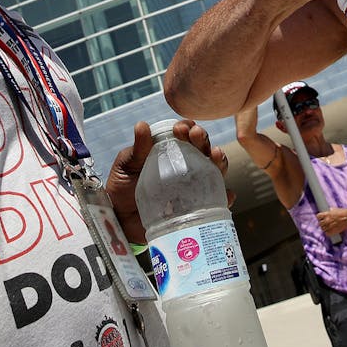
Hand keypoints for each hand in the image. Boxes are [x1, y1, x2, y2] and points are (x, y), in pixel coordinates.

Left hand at [106, 119, 231, 242]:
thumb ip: (137, 150)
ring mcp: (193, 186)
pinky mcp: (197, 207)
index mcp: (169, 151)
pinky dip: (225, 196)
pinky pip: (217, 201)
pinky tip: (226, 194)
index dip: (187, 127)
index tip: (181, 128)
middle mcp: (186, 166)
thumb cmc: (122, 189)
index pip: (184, 134)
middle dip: (202, 138)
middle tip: (195, 134)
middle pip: (202, 148)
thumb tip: (142, 125)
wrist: (120, 222)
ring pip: (215, 170)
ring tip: (215, 155)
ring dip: (219, 160)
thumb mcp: (126, 167)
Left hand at [316, 207, 346, 236]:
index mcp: (327, 214)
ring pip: (323, 229)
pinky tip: (330, 231)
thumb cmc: (343, 212)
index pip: (318, 216)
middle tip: (325, 223)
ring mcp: (330, 226)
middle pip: (320, 223)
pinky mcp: (333, 231)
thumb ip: (329, 211)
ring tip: (328, 227)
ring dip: (325, 228)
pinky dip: (328, 233)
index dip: (319, 217)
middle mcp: (327, 220)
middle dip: (322, 223)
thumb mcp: (335, 209)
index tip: (321, 218)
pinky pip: (327, 234)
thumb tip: (327, 212)